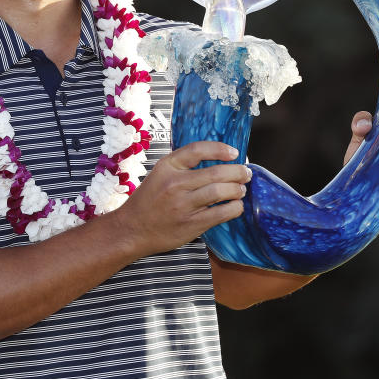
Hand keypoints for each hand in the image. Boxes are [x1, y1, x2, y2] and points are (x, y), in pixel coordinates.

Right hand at [115, 141, 250, 255]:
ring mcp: (183, 205)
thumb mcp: (159, 174)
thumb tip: (217, 159)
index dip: (220, 149)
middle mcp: (175, 184)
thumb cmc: (148, 200)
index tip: (234, 153)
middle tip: (245, 173)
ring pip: (221, 192)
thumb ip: (182, 165)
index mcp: (167, 167)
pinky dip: (234, 208)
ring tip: (241, 190)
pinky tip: (236, 206)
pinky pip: (221, 213)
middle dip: (238, 172)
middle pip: (216, 172)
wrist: (132, 229)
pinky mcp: (191, 224)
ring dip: (238, 190)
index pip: (198, 150)